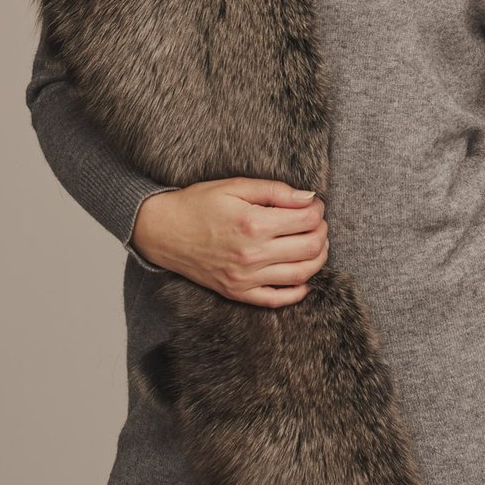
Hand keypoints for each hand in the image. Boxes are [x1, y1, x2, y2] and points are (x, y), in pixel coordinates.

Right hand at [131, 176, 327, 306]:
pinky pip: (276, 299)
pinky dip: (297, 291)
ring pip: (301, 275)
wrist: (162, 231)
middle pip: (310, 247)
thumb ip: (275, 190)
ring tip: (315, 244)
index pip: (306, 220)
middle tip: (316, 221)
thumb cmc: (197, 204)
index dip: (317, 209)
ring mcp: (245, 278)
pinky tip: (304, 278)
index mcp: (253, 224)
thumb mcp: (235, 185)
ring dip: (318, 258)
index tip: (313, 204)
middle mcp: (252, 255)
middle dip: (321, 231)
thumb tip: (308, 198)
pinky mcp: (238, 292)